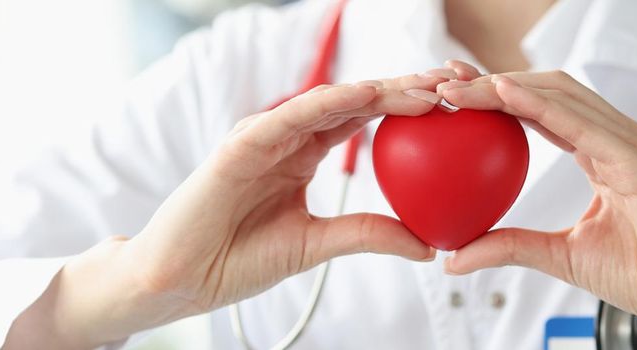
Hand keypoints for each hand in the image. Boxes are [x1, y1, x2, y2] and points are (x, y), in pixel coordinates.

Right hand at [5, 74, 449, 348]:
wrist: (181, 278)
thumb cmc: (240, 259)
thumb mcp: (319, 245)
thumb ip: (368, 234)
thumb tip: (427, 244)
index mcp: (304, 153)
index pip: (365, 120)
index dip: (408, 108)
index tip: (455, 107)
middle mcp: (289, 136)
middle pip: (356, 101)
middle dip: (406, 88)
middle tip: (455, 84)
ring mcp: (266, 135)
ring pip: (331, 101)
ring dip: (381, 89)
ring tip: (427, 87)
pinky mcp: (242, 143)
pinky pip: (293, 116)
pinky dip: (331, 102)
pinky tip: (369, 95)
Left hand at [437, 64, 636, 348]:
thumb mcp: (559, 257)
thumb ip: (511, 246)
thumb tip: (456, 256)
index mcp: (602, 152)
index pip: (540, 111)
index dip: (497, 98)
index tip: (452, 100)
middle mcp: (616, 139)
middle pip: (546, 92)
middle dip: (493, 82)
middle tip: (446, 84)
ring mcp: (629, 143)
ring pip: (559, 95)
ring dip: (505, 86)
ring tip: (461, 88)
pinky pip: (581, 123)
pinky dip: (540, 105)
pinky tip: (503, 93)